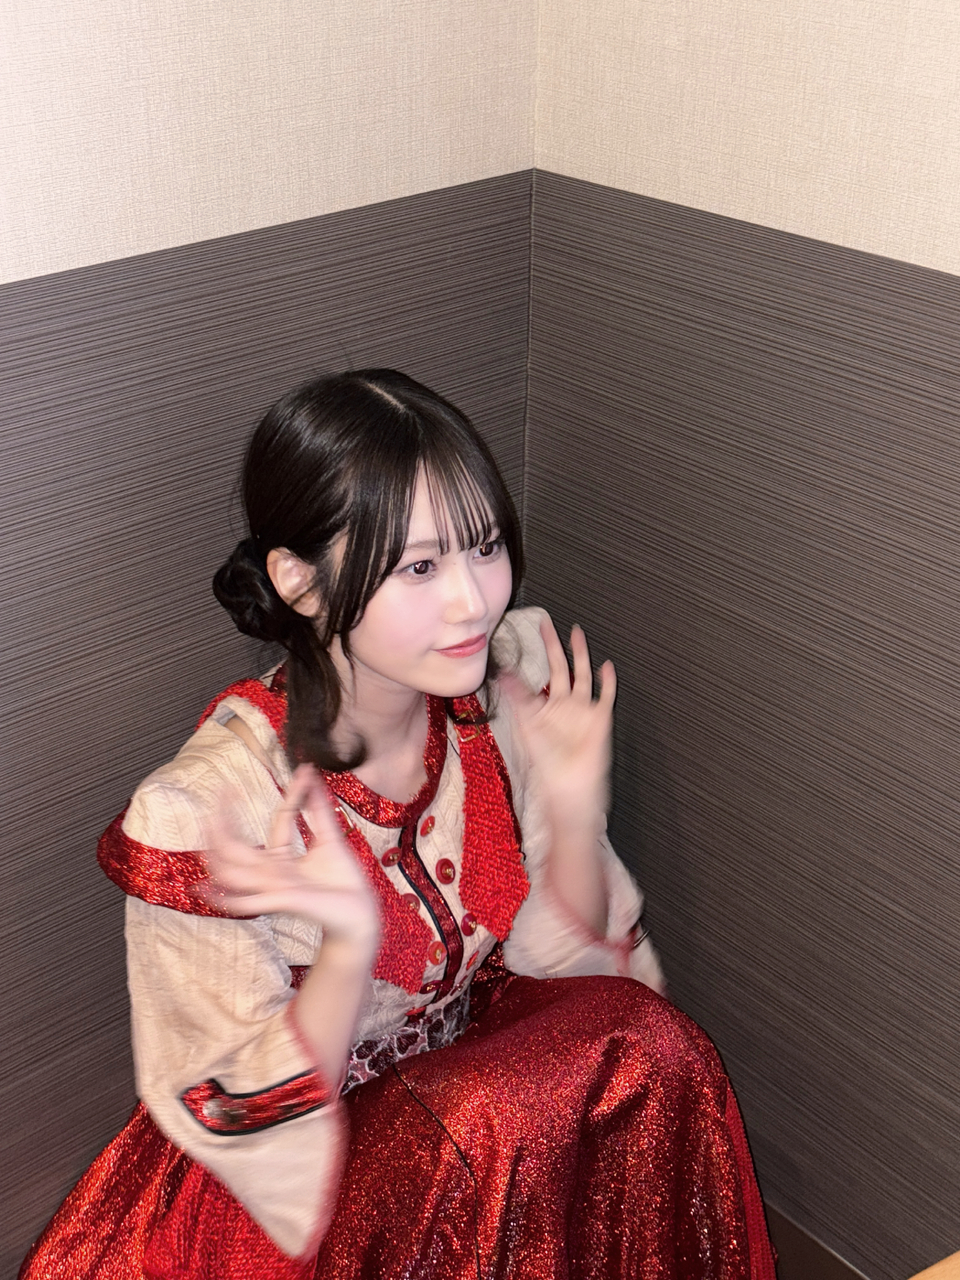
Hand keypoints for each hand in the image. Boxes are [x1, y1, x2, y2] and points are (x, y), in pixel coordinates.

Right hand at [201, 764, 379, 951]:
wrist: (361, 915)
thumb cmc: (344, 883)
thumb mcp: (330, 840)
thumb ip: (319, 811)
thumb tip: (313, 777)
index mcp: (284, 857)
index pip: (279, 820)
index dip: (292, 794)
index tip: (304, 770)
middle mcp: (274, 871)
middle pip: (237, 846)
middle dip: (224, 820)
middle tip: (221, 791)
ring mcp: (277, 886)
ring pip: (234, 871)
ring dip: (217, 851)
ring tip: (207, 823)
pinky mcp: (286, 901)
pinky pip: (251, 901)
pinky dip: (227, 899)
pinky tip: (206, 890)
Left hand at [500, 616, 615, 831]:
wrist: (568, 786)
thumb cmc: (546, 763)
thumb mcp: (527, 725)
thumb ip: (517, 698)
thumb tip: (502, 673)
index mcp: (547, 705)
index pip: (544, 671)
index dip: (542, 651)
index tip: (539, 628)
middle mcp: (566, 705)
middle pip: (563, 667)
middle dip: (558, 646)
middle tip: (551, 624)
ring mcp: (584, 710)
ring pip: (584, 676)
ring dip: (582, 655)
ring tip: (578, 634)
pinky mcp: (600, 718)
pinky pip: (606, 695)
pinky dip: (608, 681)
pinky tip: (606, 666)